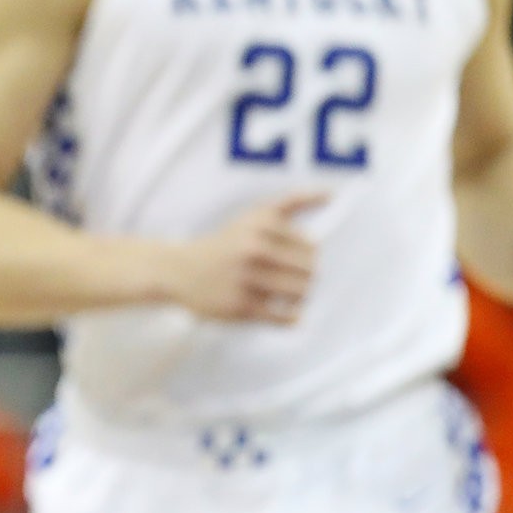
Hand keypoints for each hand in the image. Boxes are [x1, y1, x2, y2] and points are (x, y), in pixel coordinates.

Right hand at [161, 191, 327, 324]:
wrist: (178, 271)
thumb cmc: (226, 243)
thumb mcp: (254, 216)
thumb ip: (293, 202)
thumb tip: (333, 193)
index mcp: (260, 225)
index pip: (312, 246)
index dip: (307, 256)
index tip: (289, 259)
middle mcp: (253, 250)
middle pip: (311, 271)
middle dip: (306, 278)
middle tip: (289, 279)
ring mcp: (247, 280)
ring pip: (301, 294)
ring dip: (299, 297)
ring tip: (286, 294)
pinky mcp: (241, 307)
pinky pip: (287, 318)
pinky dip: (291, 317)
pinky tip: (282, 311)